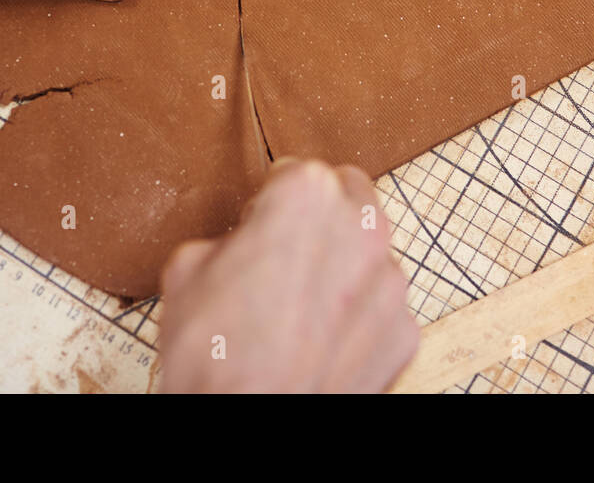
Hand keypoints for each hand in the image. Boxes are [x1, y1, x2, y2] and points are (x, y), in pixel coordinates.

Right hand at [158, 159, 418, 392]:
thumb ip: (232, 235)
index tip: (259, 224)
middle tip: (284, 256)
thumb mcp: (189, 266)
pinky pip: (381, 310)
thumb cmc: (214, 352)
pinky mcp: (404, 332)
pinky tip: (320, 341)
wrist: (246, 421)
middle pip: (347, 200)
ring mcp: (390, 283)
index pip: (294, 173)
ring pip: (368, 257)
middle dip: (319, 221)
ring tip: (298, 309)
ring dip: (341, 270)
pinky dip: (358, 320)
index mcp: (308, 194)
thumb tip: (242, 245)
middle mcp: (362, 228)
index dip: (269, 202)